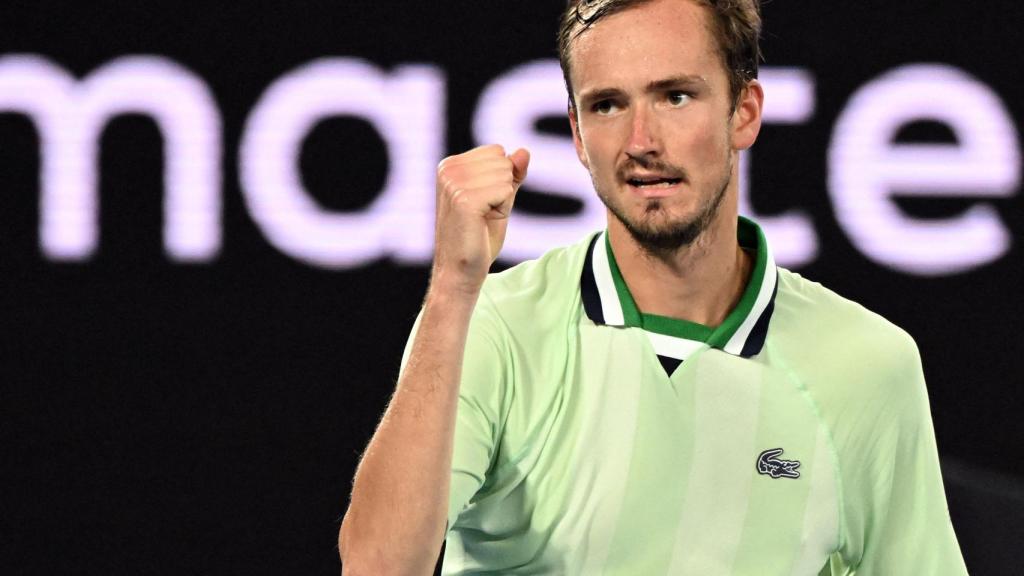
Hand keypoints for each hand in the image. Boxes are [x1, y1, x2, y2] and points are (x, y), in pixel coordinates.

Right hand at [432, 144, 529, 293]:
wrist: (460, 270)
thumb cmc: (478, 237)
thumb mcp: (499, 198)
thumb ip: (511, 174)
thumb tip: (524, 151)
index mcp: (450, 165)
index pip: (498, 151)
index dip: (500, 180)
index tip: (482, 203)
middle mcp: (448, 169)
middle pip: (503, 161)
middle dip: (503, 189)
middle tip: (483, 214)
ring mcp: (454, 182)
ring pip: (506, 175)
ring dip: (503, 201)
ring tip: (481, 219)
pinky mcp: (464, 198)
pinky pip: (505, 190)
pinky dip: (503, 209)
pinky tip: (483, 222)